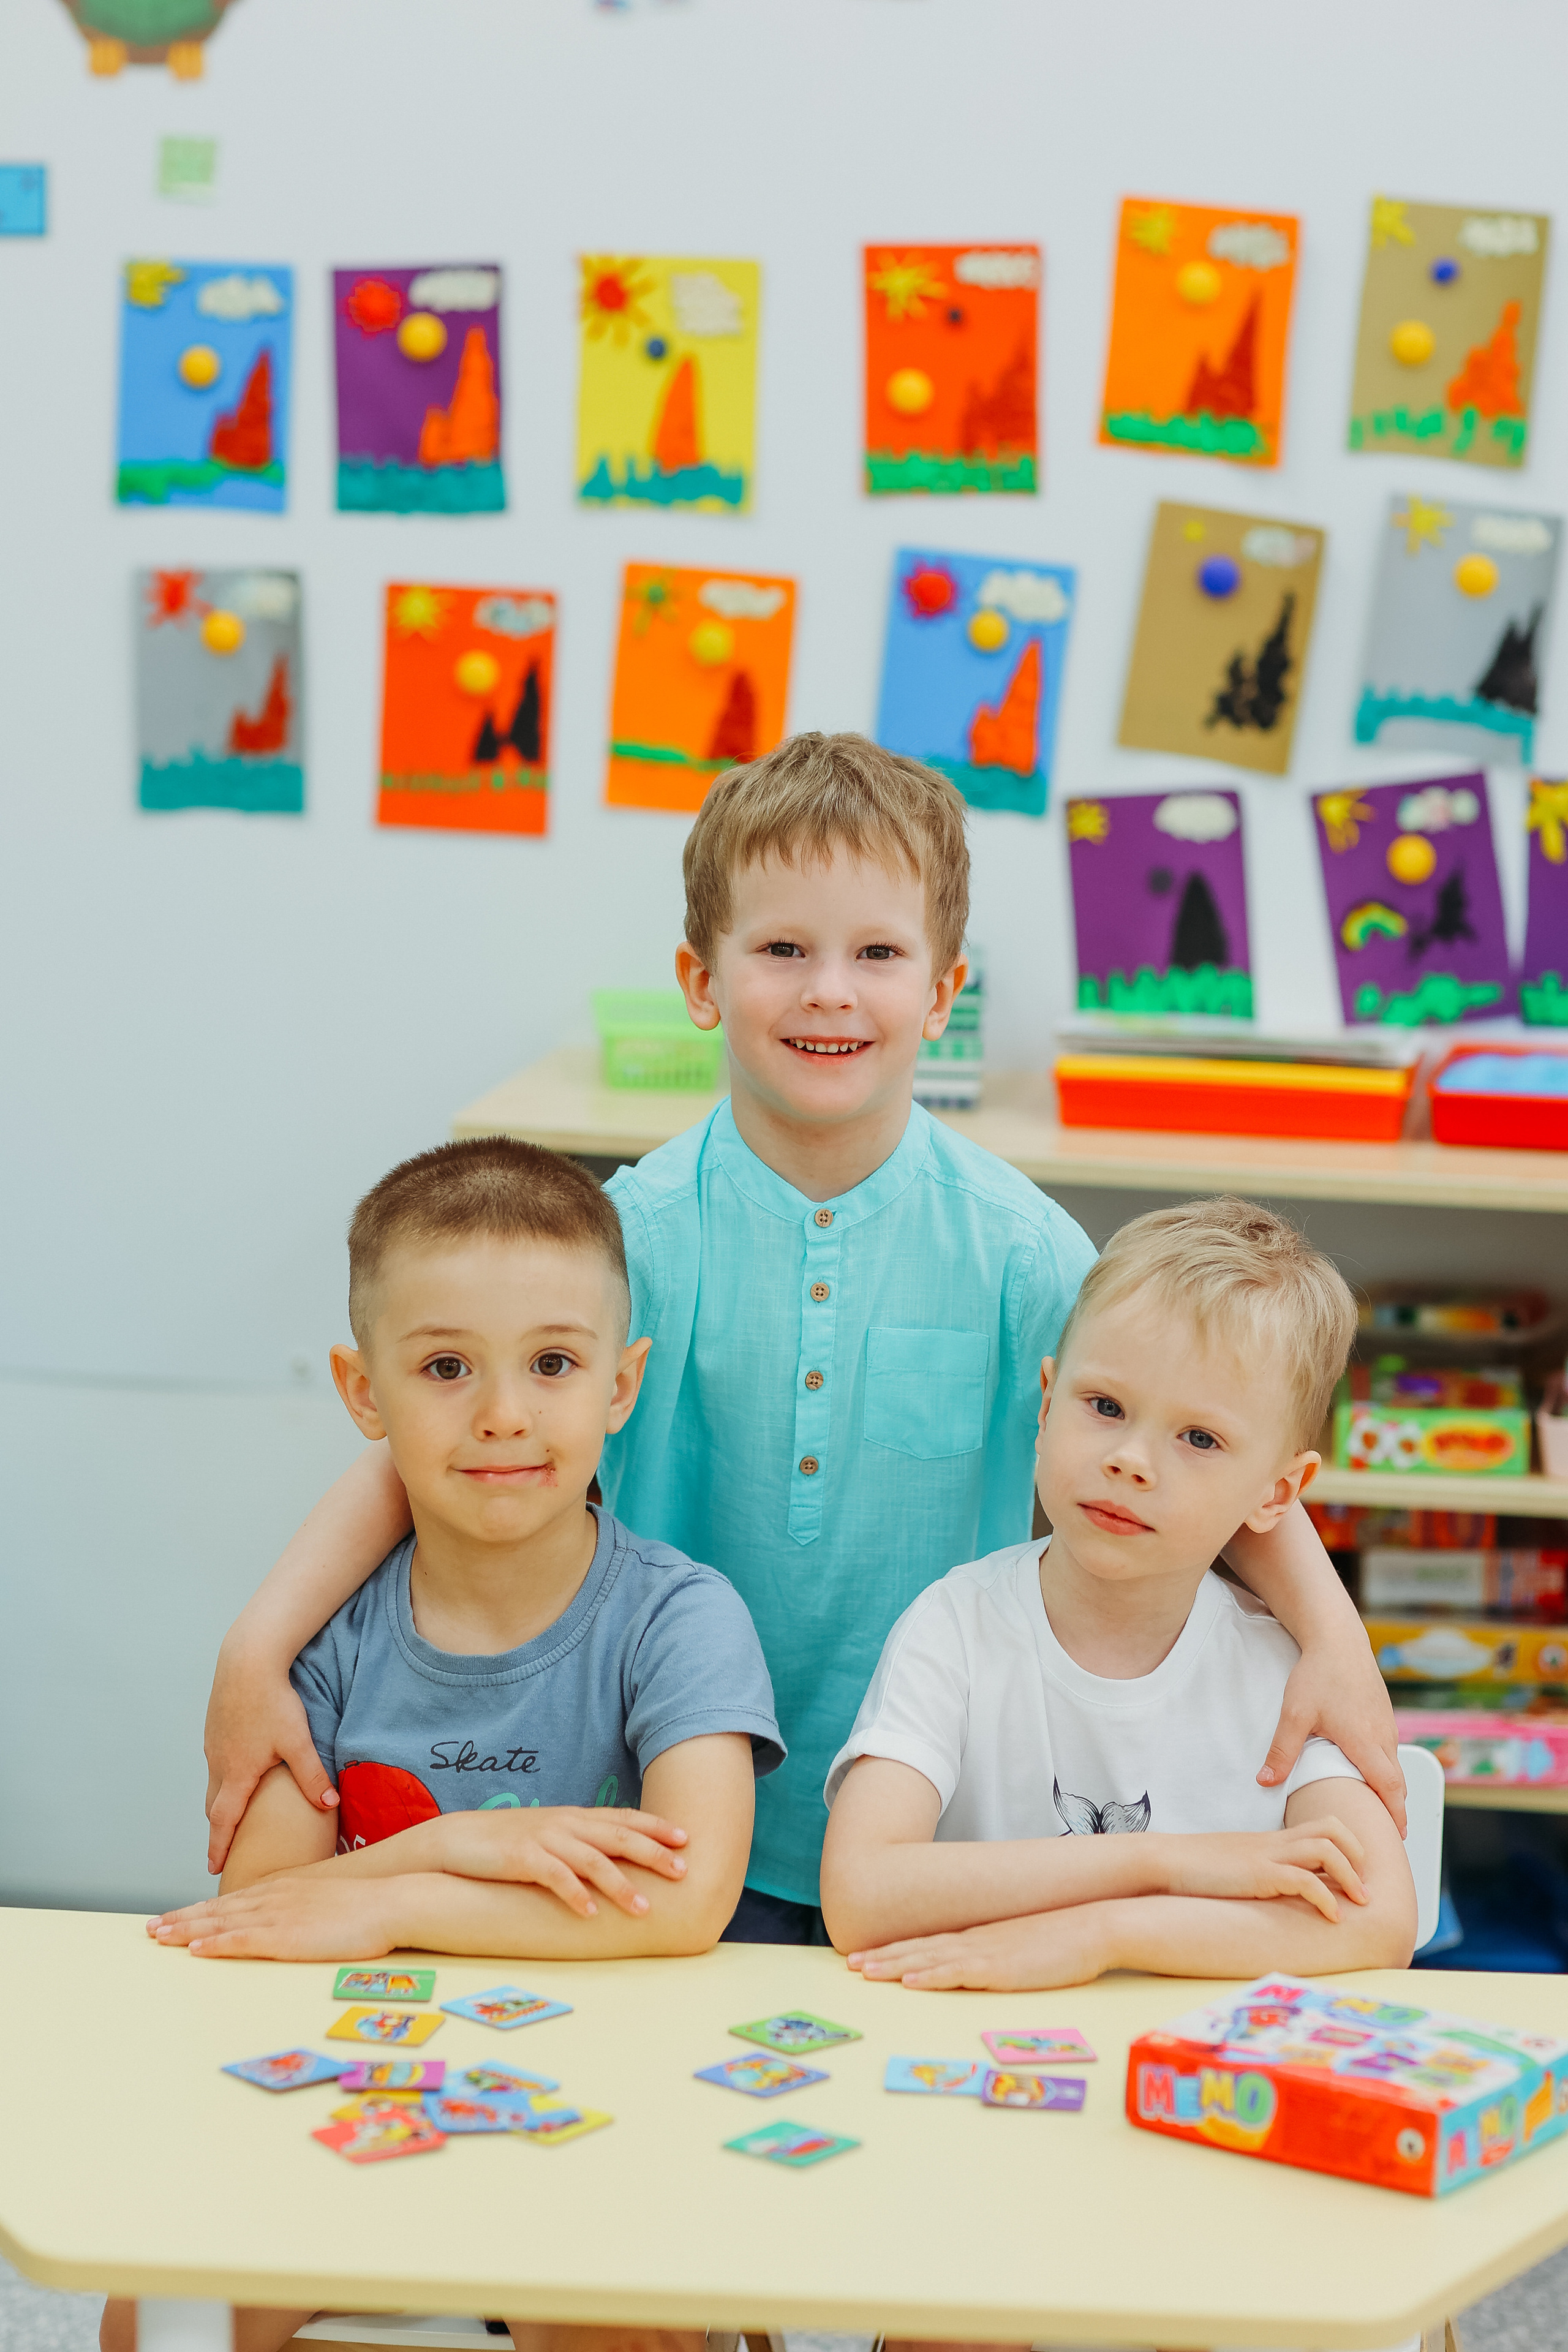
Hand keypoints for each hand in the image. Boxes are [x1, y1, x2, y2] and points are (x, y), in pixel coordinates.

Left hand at [149, 1871, 401, 1961]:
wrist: (390, 1900)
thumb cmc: (366, 1903)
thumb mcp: (325, 1898)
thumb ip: (302, 1906)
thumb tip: (292, 1919)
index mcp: (282, 1890)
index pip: (231, 1901)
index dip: (199, 1910)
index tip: (175, 1916)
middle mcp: (273, 1898)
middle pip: (216, 1910)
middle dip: (181, 1918)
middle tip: (151, 1928)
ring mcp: (278, 1916)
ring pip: (220, 1922)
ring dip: (186, 1930)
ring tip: (159, 1937)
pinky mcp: (287, 1935)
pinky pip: (243, 1940)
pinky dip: (216, 1943)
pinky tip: (195, 1948)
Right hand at [204, 1641, 337, 1875]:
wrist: (247, 1660)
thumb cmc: (271, 1700)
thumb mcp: (297, 1741)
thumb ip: (312, 1776)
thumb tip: (329, 1805)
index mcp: (237, 1774)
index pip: (223, 1822)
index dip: (218, 1848)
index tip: (214, 1868)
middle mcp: (219, 1763)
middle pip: (214, 1806)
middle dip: (219, 1829)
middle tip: (224, 1847)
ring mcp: (214, 1745)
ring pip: (214, 1782)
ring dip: (221, 1801)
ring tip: (233, 1813)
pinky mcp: (215, 1728)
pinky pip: (216, 1761)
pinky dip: (223, 1776)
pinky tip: (239, 1769)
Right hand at [432, 1806, 689, 1918]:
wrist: (458, 1839)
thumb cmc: (508, 1841)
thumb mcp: (550, 1835)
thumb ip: (580, 1842)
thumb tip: (613, 1858)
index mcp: (574, 1817)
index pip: (623, 1818)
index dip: (655, 1826)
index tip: (685, 1837)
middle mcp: (564, 1824)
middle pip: (618, 1836)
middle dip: (653, 1853)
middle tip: (683, 1870)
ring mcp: (544, 1840)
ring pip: (592, 1860)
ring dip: (620, 1885)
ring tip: (644, 1908)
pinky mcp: (521, 1859)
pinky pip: (554, 1877)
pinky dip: (574, 1894)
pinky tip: (590, 1913)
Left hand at [848, 1906, 1110, 1990]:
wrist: (1093, 1926)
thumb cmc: (1064, 1940)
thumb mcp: (1024, 1948)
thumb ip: (1001, 1955)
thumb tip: (987, 1966)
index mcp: (980, 1939)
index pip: (929, 1946)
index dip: (897, 1951)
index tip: (870, 1957)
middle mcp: (976, 1943)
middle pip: (919, 1950)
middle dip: (883, 1958)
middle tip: (850, 1965)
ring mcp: (986, 1954)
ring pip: (929, 1960)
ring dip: (894, 1966)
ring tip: (864, 1971)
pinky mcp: (1000, 1968)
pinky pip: (957, 1973)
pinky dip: (930, 1976)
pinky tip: (909, 1981)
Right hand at [1161, 1817, 1366, 1921]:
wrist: (1167, 1861)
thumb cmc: (1197, 1868)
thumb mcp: (1239, 1864)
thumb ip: (1263, 1869)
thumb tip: (1284, 1889)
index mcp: (1273, 1840)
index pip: (1323, 1827)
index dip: (1349, 1846)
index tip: (1359, 1874)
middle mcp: (1275, 1843)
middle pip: (1332, 1829)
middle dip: (1359, 1856)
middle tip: (1365, 1887)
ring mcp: (1267, 1856)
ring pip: (1325, 1849)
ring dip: (1351, 1876)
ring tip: (1360, 1901)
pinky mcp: (1258, 1875)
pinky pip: (1303, 1880)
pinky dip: (1326, 1898)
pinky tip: (1333, 1917)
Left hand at [1258, 1643, 1405, 1835]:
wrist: (1338, 1638)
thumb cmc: (1318, 1674)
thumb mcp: (1294, 1714)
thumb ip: (1282, 1751)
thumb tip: (1265, 1781)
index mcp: (1365, 1741)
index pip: (1389, 1787)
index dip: (1395, 1813)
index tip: (1396, 1835)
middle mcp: (1383, 1735)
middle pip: (1397, 1781)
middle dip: (1395, 1807)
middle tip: (1388, 1831)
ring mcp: (1386, 1723)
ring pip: (1394, 1763)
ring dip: (1391, 1787)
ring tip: (1379, 1808)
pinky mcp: (1383, 1712)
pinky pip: (1390, 1748)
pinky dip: (1387, 1766)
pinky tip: (1372, 1771)